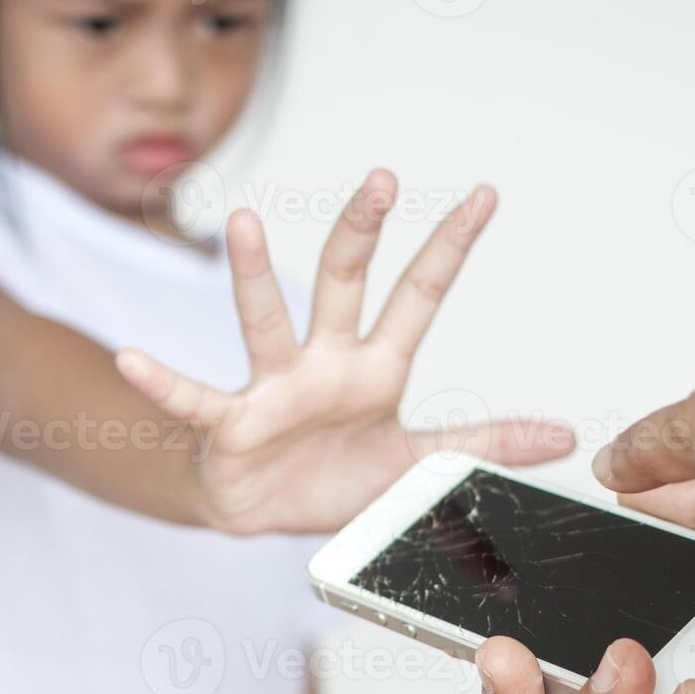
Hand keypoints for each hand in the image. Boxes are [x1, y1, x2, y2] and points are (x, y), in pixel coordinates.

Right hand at [116, 169, 573, 534]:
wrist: (267, 513)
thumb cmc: (337, 477)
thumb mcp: (419, 463)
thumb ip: (483, 443)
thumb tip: (562, 436)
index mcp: (375, 368)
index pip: (419, 296)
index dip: (450, 248)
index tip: (483, 196)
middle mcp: (324, 363)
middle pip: (344, 285)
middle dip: (362, 232)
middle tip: (380, 180)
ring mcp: (274, 388)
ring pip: (265, 322)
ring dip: (252, 274)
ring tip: (242, 224)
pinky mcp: (230, 424)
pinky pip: (193, 399)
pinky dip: (162, 382)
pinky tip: (133, 359)